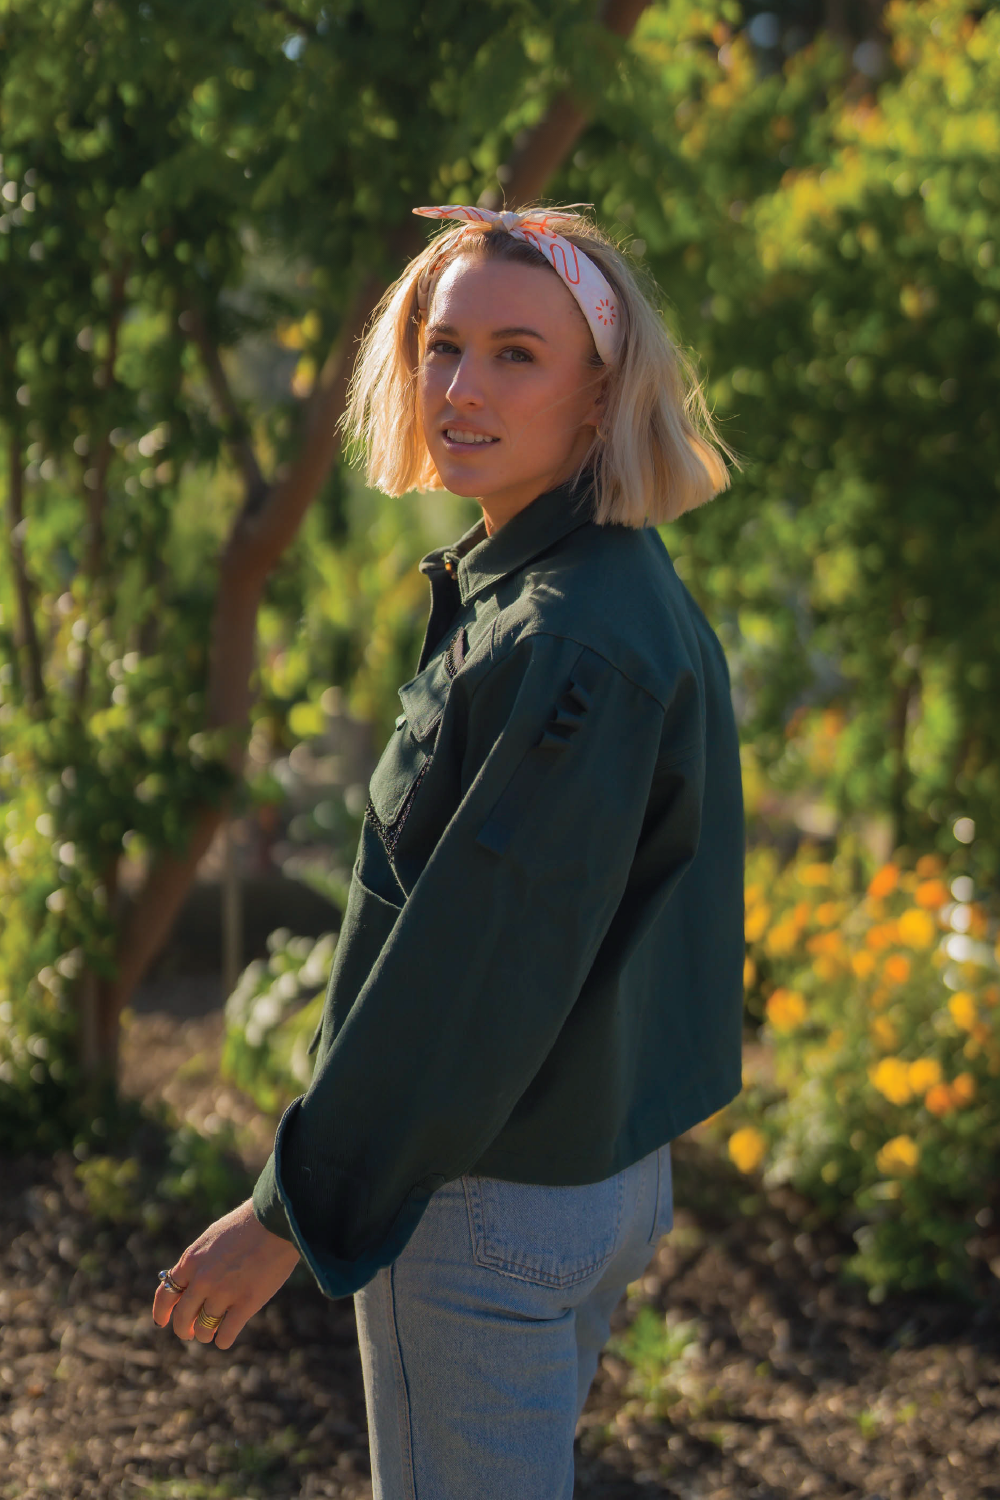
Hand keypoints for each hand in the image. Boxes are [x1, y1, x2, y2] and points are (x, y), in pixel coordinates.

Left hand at [152, 1198, 300, 1349]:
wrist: (276, 1219)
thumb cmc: (247, 1225)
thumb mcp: (212, 1238)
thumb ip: (198, 1262)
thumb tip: (188, 1286)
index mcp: (191, 1261)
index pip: (165, 1295)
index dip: (161, 1312)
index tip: (162, 1322)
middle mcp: (203, 1280)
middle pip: (182, 1318)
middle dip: (184, 1330)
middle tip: (190, 1332)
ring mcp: (224, 1293)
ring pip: (204, 1330)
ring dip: (206, 1333)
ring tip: (213, 1330)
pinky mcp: (246, 1304)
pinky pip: (225, 1336)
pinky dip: (223, 1340)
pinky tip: (226, 1337)